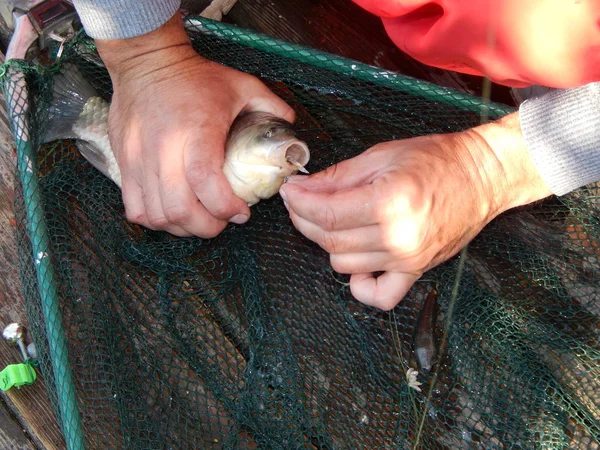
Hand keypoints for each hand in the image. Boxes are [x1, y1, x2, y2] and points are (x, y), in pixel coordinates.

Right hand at [96, 13, 293, 236]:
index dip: (225, 207)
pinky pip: (135, 208)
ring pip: (157, 215)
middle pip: (180, 209)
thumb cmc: (195, 76)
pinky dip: (156, 219)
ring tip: (199, 219)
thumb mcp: (242, 85)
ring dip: (183, 226)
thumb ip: (272, 108)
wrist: (146, 61)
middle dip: (207, 227)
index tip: (241, 213)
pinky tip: (172, 212)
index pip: (205, 181)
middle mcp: (164, 148)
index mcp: (197, 130)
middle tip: (222, 222)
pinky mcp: (124, 163)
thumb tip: (291, 132)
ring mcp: (140, 159)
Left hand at [280, 112, 551, 309]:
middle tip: (301, 201)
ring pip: (344, 264)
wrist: (483, 176)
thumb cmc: (437, 160)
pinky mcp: (417, 271)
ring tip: (331, 221)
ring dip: (328, 243)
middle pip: (330, 239)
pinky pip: (380, 296)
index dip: (299, 202)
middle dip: (304, 219)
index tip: (290, 191)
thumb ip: (338, 176)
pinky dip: (360, 286)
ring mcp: (408, 259)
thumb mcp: (381, 155)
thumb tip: (303, 188)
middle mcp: (398, 236)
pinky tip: (355, 265)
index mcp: (389, 201)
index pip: (326, 213)